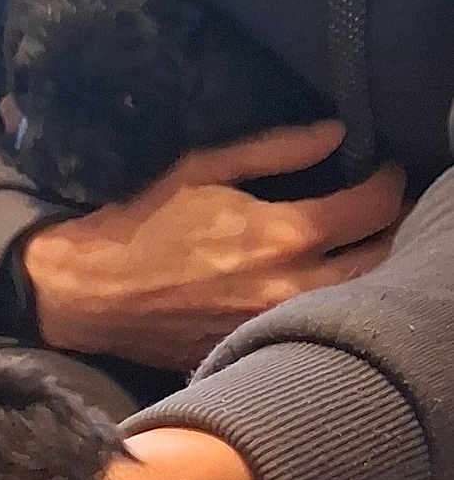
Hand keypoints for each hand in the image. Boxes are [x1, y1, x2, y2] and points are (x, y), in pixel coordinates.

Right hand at [23, 121, 404, 370]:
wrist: (89, 295)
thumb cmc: (140, 223)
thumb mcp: (202, 168)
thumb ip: (276, 148)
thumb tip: (337, 131)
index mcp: (282, 235)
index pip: (374, 206)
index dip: (389, 179)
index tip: (382, 167)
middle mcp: (290, 287)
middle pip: (380, 258)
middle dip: (389, 225)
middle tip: (380, 205)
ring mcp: (273, 326)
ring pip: (354, 297)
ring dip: (364, 266)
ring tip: (356, 241)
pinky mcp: (253, 348)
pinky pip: (310, 322)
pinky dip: (325, 298)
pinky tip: (315, 279)